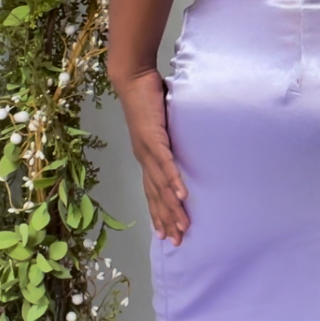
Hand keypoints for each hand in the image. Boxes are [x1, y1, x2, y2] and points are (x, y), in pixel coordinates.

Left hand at [113, 68, 189, 245]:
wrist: (134, 79)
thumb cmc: (149, 99)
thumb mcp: (163, 125)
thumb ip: (171, 138)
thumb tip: (185, 145)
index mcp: (146, 158)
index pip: (153, 192)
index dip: (159, 213)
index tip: (166, 234)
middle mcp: (145, 159)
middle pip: (156, 196)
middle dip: (166, 220)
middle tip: (177, 241)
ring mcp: (148, 150)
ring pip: (161, 185)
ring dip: (172, 207)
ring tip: (183, 225)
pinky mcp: (154, 138)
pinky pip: (166, 164)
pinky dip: (173, 181)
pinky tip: (181, 196)